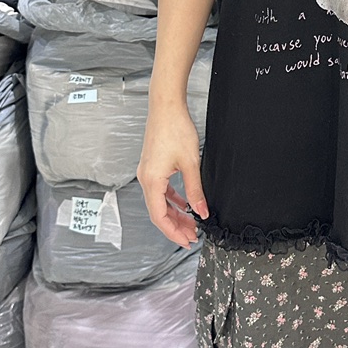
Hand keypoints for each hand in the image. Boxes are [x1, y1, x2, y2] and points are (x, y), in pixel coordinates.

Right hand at [137, 101, 207, 248]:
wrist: (166, 107)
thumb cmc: (175, 129)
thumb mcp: (191, 163)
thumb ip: (195, 190)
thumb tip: (202, 211)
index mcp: (151, 181)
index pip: (159, 217)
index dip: (174, 232)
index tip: (188, 240)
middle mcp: (145, 178)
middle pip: (159, 211)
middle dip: (176, 225)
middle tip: (193, 235)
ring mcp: (148, 172)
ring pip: (159, 201)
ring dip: (174, 213)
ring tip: (191, 222)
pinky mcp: (153, 165)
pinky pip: (161, 189)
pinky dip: (172, 198)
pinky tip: (184, 202)